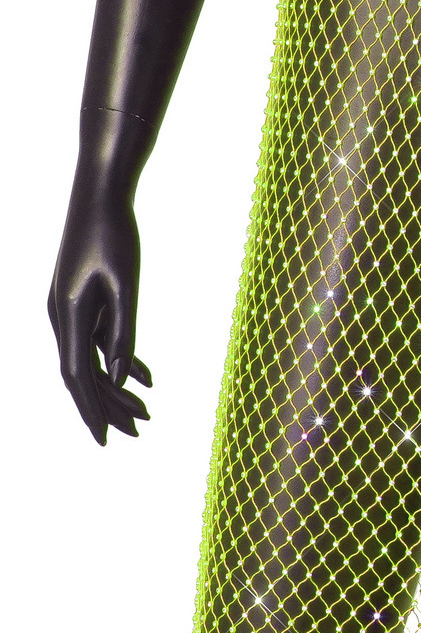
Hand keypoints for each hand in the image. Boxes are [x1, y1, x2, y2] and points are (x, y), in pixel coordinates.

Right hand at [48, 184, 151, 444]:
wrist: (100, 194)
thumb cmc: (114, 234)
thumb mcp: (126, 286)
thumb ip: (123, 333)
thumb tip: (121, 378)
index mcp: (68, 315)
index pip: (77, 376)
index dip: (92, 409)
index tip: (107, 439)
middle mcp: (61, 316)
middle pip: (83, 374)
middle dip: (109, 406)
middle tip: (139, 432)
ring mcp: (69, 309)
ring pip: (91, 360)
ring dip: (116, 387)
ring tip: (147, 412)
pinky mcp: (81, 300)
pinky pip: (97, 340)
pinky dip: (120, 359)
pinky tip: (146, 378)